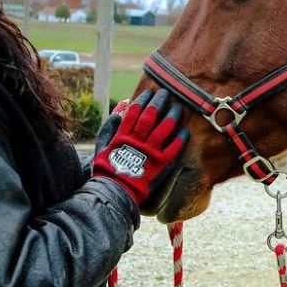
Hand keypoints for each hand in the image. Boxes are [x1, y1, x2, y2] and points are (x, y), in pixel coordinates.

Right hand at [93, 89, 189, 205]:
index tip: (149, 92)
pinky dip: (180, 139)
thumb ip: (108, 131)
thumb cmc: (107, 171)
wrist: (115, 193)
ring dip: (172, 117)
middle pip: (151, 116)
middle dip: (159, 103)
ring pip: (164, 129)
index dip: (143, 100)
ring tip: (178, 108)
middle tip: (166, 93)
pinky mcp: (161, 165)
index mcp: (123, 136)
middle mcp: (138, 142)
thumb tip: (117, 115)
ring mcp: (150, 153)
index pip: (134, 112)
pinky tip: (186, 131)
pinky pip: (173, 149)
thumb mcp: (101, 149)